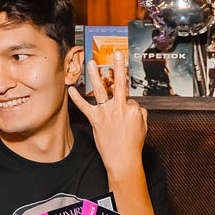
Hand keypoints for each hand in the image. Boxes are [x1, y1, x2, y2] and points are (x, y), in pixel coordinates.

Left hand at [70, 55, 147, 178]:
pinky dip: (77, 98)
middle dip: (119, 66)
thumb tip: (132, 107)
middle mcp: (120, 108)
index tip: (128, 115)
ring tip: (91, 63)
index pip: (130, 98)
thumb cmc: (133, 146)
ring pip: (101, 90)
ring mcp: (107, 113)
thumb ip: (138, 114)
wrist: (123, 161)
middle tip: (117, 54)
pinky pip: (85, 106)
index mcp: (133, 109)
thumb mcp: (143, 127)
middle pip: (120, 83)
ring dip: (95, 75)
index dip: (129, 106)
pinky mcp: (95, 120)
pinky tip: (71, 90)